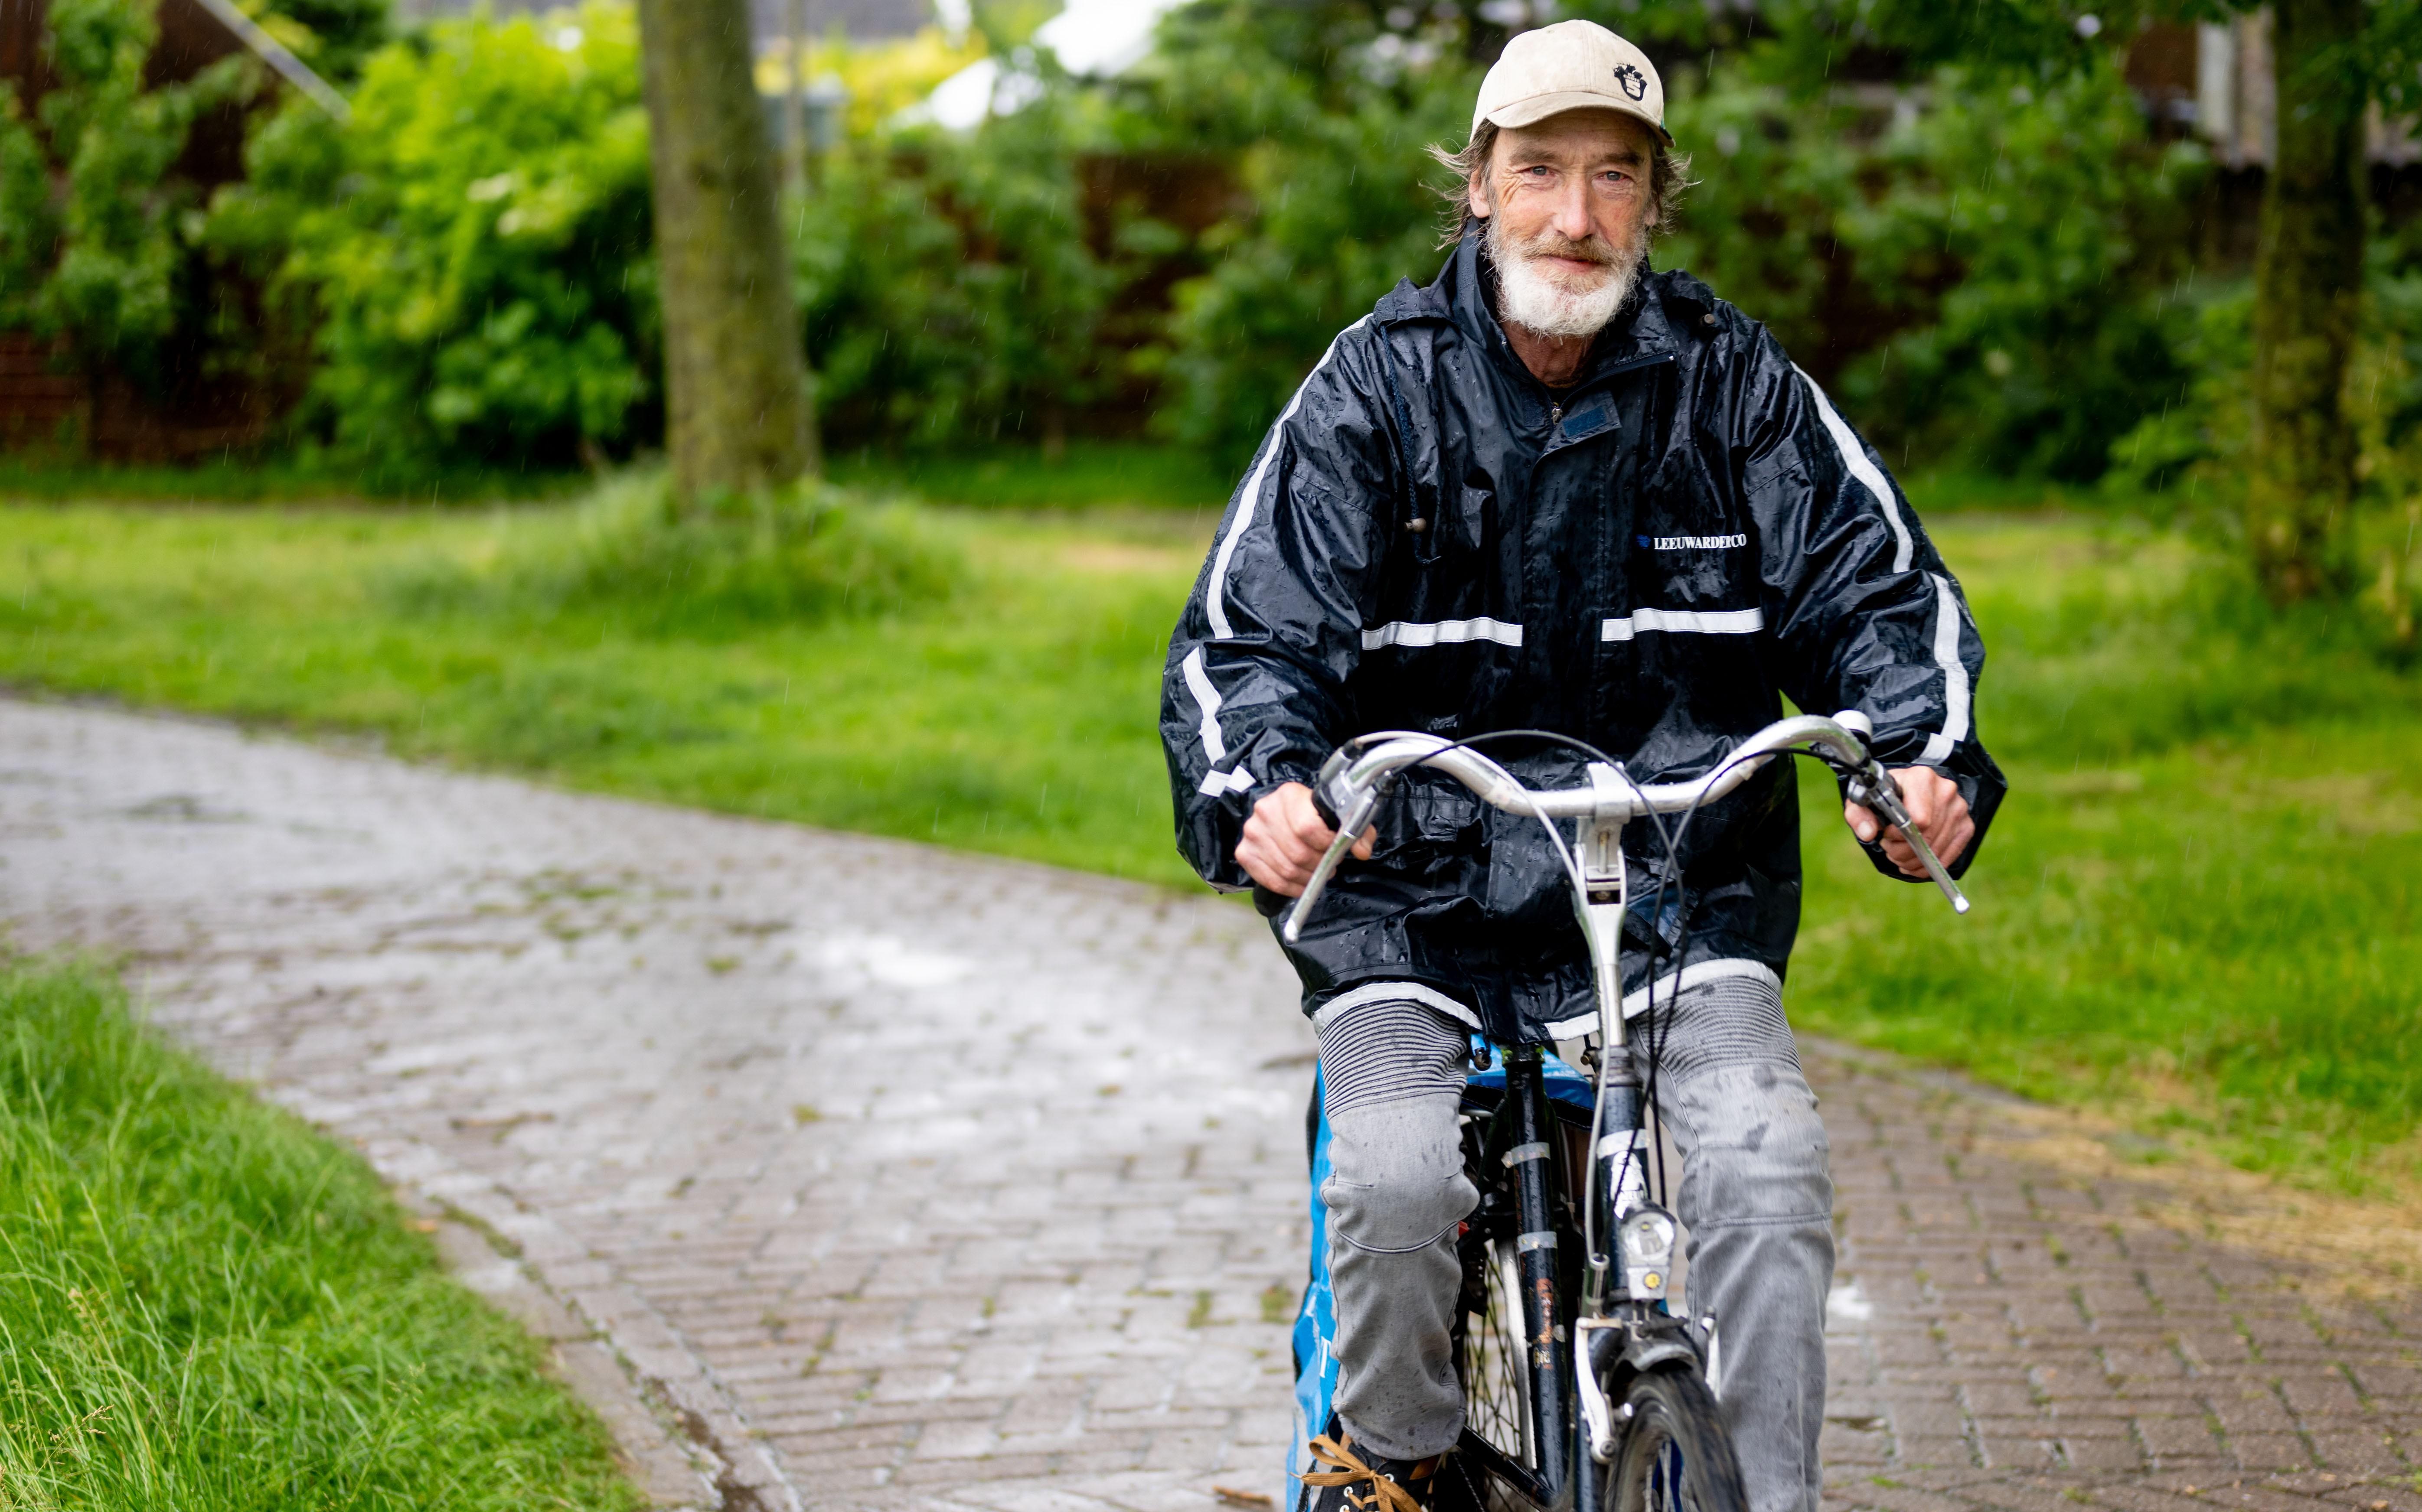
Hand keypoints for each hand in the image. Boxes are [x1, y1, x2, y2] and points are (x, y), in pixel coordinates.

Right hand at [1236, 781, 1373, 896]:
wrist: (1284, 816)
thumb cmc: (1314, 816)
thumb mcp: (1340, 816)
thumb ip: (1358, 831)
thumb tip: (1361, 851)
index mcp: (1289, 795)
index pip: (1307, 827)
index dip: (1326, 844)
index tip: (1335, 848)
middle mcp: (1265, 811)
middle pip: (1297, 852)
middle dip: (1319, 864)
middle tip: (1328, 865)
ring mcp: (1252, 832)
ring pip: (1286, 869)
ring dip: (1307, 878)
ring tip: (1316, 872)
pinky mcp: (1244, 852)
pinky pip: (1271, 880)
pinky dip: (1290, 889)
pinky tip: (1302, 885)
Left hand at [1845, 767, 1973, 879]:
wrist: (1905, 791)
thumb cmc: (1883, 797)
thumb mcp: (1863, 801)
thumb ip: (1859, 815)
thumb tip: (1868, 833)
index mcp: (1921, 778)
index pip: (1918, 818)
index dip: (1898, 834)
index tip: (1886, 834)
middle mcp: (1946, 790)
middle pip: (1927, 836)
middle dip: (1903, 851)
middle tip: (1890, 848)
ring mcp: (1959, 809)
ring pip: (1936, 849)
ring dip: (1913, 860)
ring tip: (1899, 854)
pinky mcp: (1966, 826)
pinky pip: (1949, 856)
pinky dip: (1929, 866)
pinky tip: (1914, 863)